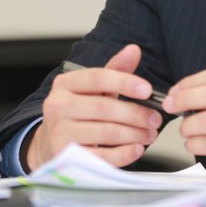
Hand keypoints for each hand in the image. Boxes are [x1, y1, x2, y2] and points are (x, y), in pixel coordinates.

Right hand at [26, 44, 161, 169]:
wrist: (50, 143)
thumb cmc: (77, 113)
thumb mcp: (93, 89)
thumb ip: (115, 70)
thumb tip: (133, 50)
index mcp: (65, 84)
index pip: (98, 77)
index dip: (125, 82)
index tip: (147, 90)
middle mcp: (58, 106)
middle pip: (105, 107)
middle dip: (136, 114)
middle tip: (155, 119)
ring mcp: (59, 132)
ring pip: (106, 132)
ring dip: (134, 134)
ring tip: (149, 134)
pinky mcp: (66, 157)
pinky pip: (101, 156)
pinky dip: (123, 154)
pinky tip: (136, 149)